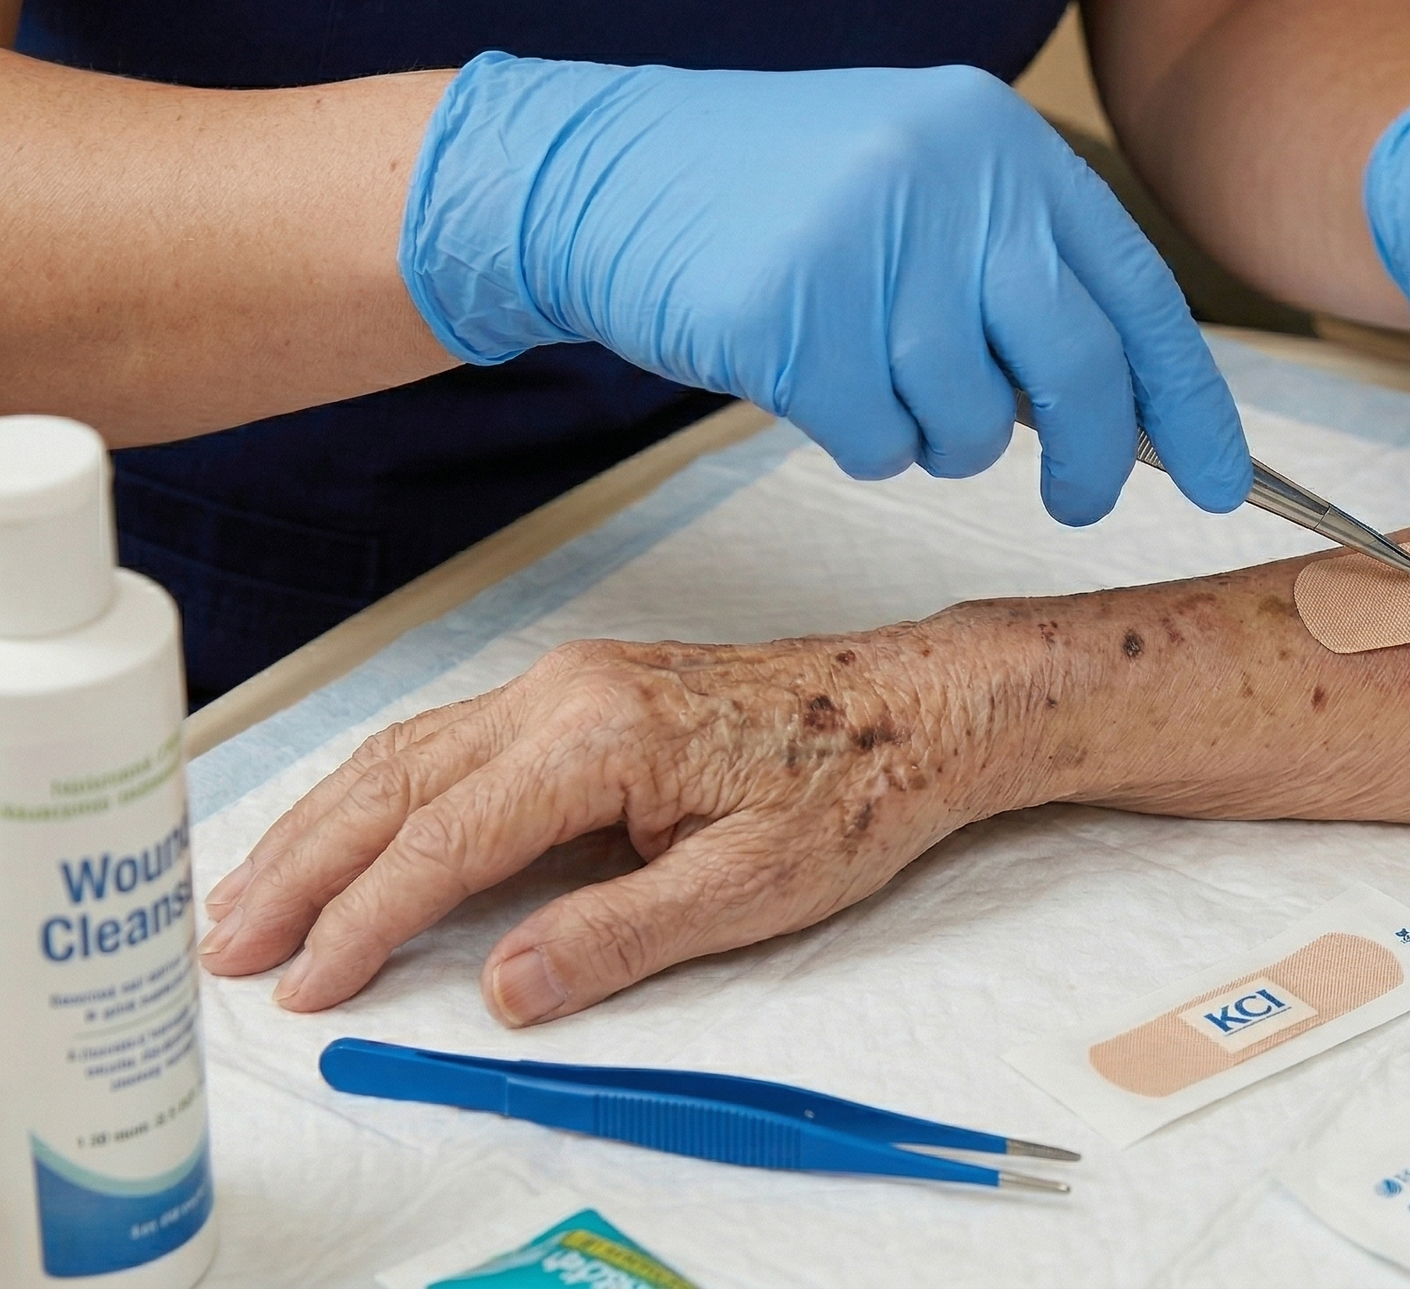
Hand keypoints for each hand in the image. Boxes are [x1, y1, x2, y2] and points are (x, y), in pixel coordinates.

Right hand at [195, 631, 1045, 1024]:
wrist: (915, 709)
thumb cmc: (851, 786)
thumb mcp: (748, 887)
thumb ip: (618, 937)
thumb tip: (505, 989)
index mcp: (600, 735)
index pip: (445, 840)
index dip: (366, 919)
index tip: (312, 982)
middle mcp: (566, 693)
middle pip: (396, 783)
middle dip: (303, 867)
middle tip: (232, 943)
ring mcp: (569, 683)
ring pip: (410, 753)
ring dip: (324, 824)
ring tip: (253, 893)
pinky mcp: (583, 693)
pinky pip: (451, 741)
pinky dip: (381, 791)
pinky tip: (350, 830)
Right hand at [400, 54, 1250, 525]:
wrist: (600, 173)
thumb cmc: (771, 199)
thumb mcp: (923, 191)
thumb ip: (1021, 281)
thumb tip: (1130, 414)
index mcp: (1000, 143)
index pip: (1136, 291)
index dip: (1190, 400)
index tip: (1227, 480)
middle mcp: (950, 176)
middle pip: (1078, 369)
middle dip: (1092, 460)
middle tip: (1082, 500)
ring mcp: (870, 240)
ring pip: (969, 423)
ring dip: (933, 437)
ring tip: (873, 379)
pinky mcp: (792, 312)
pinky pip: (875, 440)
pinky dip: (856, 438)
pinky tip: (810, 380)